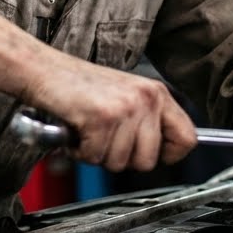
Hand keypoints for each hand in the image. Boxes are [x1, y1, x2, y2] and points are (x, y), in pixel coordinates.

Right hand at [23, 52, 197, 171]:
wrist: (44, 70)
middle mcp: (146, 98)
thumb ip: (146, 121)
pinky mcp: (102, 118)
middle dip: (123, 158)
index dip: (168, 155)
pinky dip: (80, 151)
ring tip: (88, 131)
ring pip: (121, 162)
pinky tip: (76, 131)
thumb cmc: (78, 85)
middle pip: (150, 160)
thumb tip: (161, 153)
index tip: (150, 154)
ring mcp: (125, 108)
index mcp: (156, 93)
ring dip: (98, 154)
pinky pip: (96, 157)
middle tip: (105, 140)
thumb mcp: (125, 96)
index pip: (188, 139)